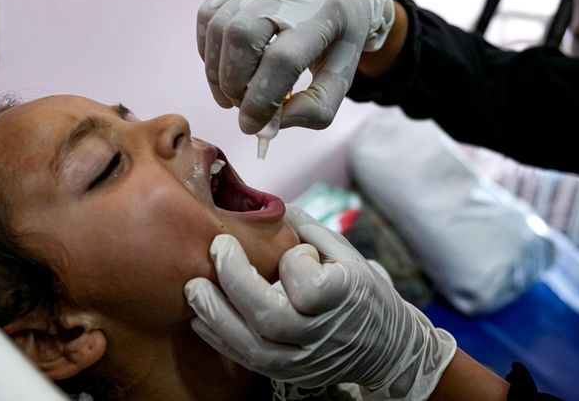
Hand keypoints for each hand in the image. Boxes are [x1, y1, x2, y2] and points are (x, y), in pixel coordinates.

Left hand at [184, 205, 456, 398]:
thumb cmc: (358, 290)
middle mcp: (324, 332)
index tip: (295, 250)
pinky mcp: (287, 373)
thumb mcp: (345, 254)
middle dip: (234, 280)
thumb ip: (307, 231)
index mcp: (345, 297)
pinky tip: (200, 315)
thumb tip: (265, 204)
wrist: (383, 346)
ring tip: (194, 287)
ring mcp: (304, 358)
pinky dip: (219, 338)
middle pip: (271, 317)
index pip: (309, 285)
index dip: (295, 262)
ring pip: (253, 345)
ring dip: (216, 314)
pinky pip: (247, 360)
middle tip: (216, 249)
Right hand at [197, 0, 394, 133]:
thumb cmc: (339, 36)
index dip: (261, 101)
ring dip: (217, 74)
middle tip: (243, 108)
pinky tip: (225, 69)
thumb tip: (270, 124)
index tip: (253, 125)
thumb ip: (316, 107)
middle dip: (235, 86)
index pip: (282, 60)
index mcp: (323, 11)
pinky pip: (207, 19)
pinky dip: (210, 53)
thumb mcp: (342, 74)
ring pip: (218, 28)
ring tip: (233, 95)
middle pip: (242, 38)